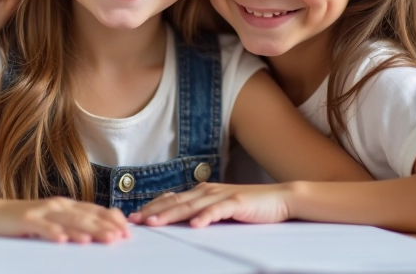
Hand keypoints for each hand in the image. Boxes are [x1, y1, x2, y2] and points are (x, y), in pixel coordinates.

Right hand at [0, 197, 129, 243]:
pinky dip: (53, 233)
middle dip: (103, 227)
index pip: (94, 210)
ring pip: (67, 221)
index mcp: (67, 205)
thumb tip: (102, 230)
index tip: (127, 231)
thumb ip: (76, 221)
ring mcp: (42, 212)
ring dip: (84, 230)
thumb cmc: (29, 219)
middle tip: (119, 238)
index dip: (111, 219)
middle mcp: (58, 205)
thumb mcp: (55, 218)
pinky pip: (42, 227)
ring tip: (99, 239)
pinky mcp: (26, 220)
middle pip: (84, 216)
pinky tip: (63, 240)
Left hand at [128, 183, 293, 227]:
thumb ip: (202, 211)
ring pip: (190, 205)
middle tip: (135, 220)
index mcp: (202, 192)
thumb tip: (183, 220)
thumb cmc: (251, 207)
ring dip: (171, 214)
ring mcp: (222, 196)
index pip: (171, 199)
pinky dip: (205, 217)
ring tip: (155, 222)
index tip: (135, 217)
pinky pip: (217, 210)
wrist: (280, 198)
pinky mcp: (237, 203)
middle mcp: (208, 191)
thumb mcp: (221, 208)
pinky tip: (195, 225)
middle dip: (153, 211)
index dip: (152, 207)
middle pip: (175, 202)